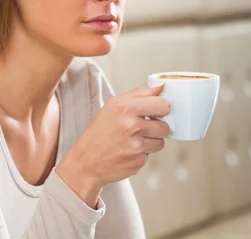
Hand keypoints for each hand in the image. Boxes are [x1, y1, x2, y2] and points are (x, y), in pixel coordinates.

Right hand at [56, 85, 169, 206]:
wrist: (84, 162)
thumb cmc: (98, 133)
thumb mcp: (112, 105)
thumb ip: (139, 94)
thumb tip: (161, 87)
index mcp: (125, 108)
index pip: (162, 104)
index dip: (161, 109)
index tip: (155, 112)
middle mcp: (131, 126)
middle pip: (165, 126)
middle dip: (157, 128)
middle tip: (142, 128)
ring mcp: (135, 146)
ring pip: (161, 142)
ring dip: (151, 142)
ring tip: (133, 140)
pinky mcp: (137, 162)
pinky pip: (150, 156)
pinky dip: (142, 154)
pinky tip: (128, 152)